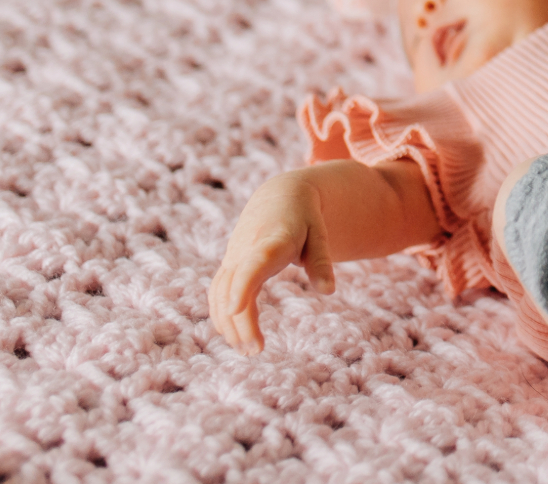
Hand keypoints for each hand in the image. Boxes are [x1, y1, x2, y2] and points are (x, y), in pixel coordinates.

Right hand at [210, 171, 333, 354]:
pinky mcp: (229, 265)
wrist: (278, 197)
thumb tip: (328, 291)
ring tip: (248, 350)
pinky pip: (218, 292)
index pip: (253, 265)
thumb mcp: (319, 235)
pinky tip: (232, 336)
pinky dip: (222, 314)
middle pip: (234, 287)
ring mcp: (233, 257)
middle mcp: (246, 250)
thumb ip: (322, 262)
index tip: (236, 309)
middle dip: (240, 321)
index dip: (243, 285)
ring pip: (221, 293)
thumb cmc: (304, 218)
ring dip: (229, 323)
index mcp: (272, 241)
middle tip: (255, 351)